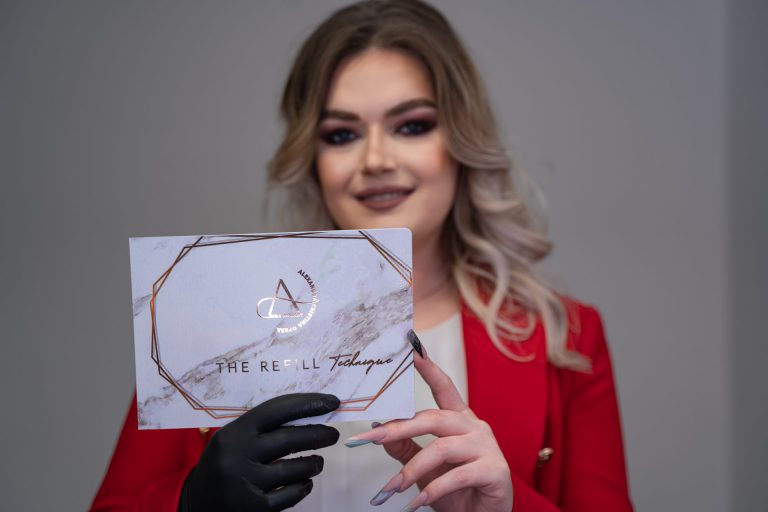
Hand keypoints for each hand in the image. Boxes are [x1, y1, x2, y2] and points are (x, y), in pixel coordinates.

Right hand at [179, 393, 339, 511]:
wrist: (196, 503)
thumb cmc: (224, 463)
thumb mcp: (234, 439)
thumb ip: (263, 428)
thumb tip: (309, 414)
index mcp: (234, 432)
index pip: (278, 410)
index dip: (308, 404)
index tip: (331, 402)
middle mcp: (238, 455)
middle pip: (290, 439)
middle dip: (318, 434)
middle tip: (332, 435)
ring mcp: (246, 483)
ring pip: (294, 469)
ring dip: (313, 464)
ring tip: (317, 462)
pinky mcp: (254, 508)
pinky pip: (290, 495)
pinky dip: (302, 487)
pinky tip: (305, 483)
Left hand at [344, 331, 512, 511]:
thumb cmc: (459, 489)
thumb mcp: (425, 467)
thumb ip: (405, 447)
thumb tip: (380, 429)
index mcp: (459, 419)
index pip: (443, 386)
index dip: (427, 366)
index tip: (411, 346)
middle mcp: (474, 427)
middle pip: (433, 418)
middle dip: (399, 428)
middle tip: (372, 438)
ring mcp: (487, 447)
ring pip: (442, 448)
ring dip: (412, 470)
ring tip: (394, 488)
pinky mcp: (494, 470)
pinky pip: (457, 476)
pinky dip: (433, 490)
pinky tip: (418, 501)